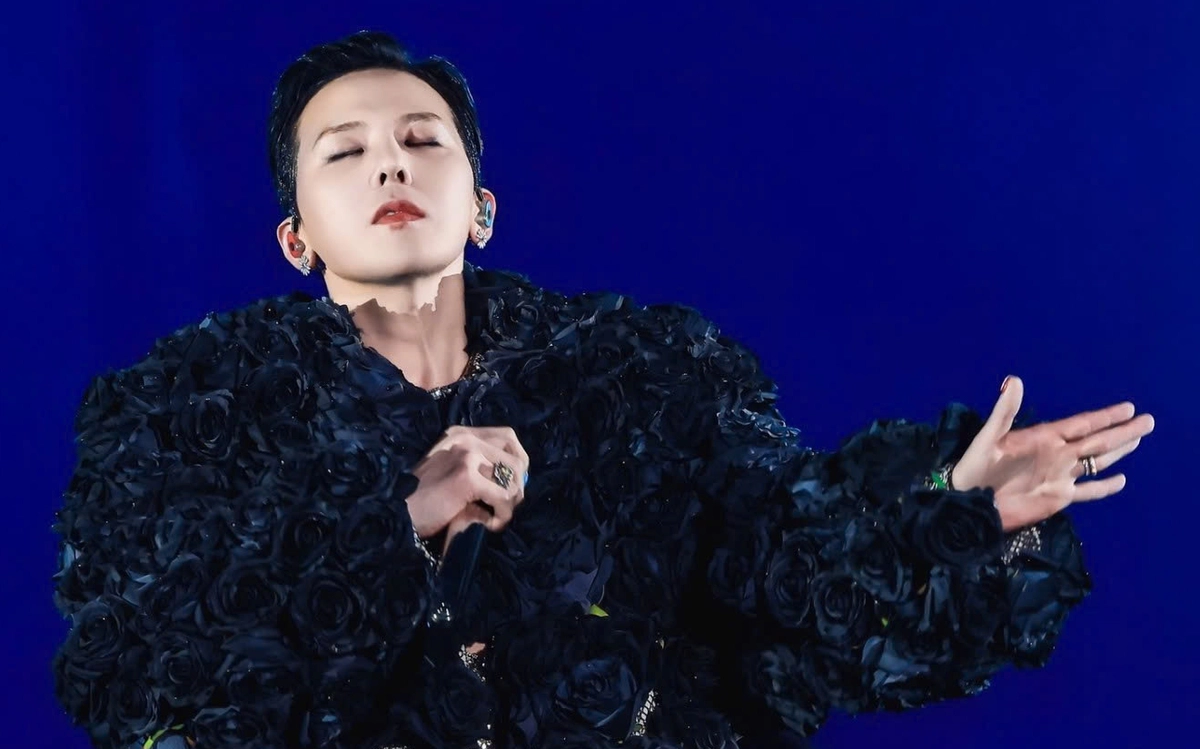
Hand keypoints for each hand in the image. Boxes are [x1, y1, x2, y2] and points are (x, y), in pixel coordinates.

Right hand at [407, 426, 529, 547]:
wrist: (397, 515)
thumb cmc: (425, 502)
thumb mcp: (452, 475)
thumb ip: (480, 469)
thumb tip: (520, 480)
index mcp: (460, 434)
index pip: (507, 437)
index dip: (518, 462)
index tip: (512, 487)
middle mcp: (464, 438)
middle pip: (516, 456)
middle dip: (517, 486)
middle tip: (506, 507)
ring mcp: (467, 454)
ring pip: (513, 478)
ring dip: (510, 504)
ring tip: (493, 518)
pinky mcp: (467, 476)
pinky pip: (503, 497)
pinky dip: (502, 516)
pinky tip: (488, 525)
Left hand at [951, 376, 1154, 530]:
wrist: (971, 502)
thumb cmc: (975, 467)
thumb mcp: (989, 437)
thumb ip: (1004, 410)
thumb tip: (1013, 379)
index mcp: (1043, 438)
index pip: (1082, 424)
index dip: (1104, 416)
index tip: (1128, 407)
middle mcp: (1056, 455)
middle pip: (1097, 441)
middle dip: (1122, 431)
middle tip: (1147, 420)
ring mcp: (1059, 476)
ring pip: (1097, 462)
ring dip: (1118, 451)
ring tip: (1137, 439)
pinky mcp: (1057, 497)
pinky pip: (1088, 491)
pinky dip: (1105, 487)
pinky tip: (1121, 480)